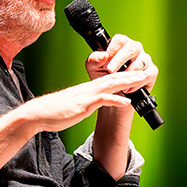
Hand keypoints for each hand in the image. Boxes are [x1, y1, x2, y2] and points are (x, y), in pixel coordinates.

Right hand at [18, 70, 153, 133]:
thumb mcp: (77, 104)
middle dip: (132, 74)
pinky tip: (126, 101)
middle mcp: (89, 89)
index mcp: (89, 89)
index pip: (111, 79)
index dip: (126, 76)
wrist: (39, 114)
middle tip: (147, 71)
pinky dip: (115, 100)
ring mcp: (86, 96)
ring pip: (110, 85)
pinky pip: (101, 100)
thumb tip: (98, 102)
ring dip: (128, 82)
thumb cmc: (57, 110)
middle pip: (114, 78)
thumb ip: (89, 101)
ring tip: (142, 79)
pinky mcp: (83, 105)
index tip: (139, 75)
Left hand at [86, 33, 157, 92]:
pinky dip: (137, 83)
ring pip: (140, 62)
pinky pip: (148, 75)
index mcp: (121, 44)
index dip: (113, 50)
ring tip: (118, 83)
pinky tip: (128, 88)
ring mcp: (145, 59)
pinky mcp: (152, 71)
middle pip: (132, 47)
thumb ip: (94, 59)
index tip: (105, 61)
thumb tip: (103, 55)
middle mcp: (135, 49)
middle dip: (120, 60)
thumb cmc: (104, 76)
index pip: (120, 40)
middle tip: (110, 70)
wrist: (112, 94)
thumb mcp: (94, 68)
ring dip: (128, 74)